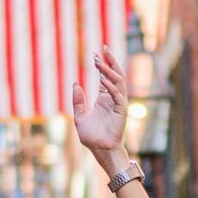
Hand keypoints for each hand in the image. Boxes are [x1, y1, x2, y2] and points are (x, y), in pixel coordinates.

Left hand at [71, 46, 128, 163]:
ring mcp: (119, 103)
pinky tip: (102, 78)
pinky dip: (111, 86)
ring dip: (109, 70)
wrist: (100, 150)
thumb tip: (75, 84)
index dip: (103, 65)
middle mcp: (113, 99)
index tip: (96, 53)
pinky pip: (117, 95)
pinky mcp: (121, 110)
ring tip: (98, 61)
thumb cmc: (91, 137)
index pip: (106, 77)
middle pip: (115, 74)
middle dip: (110, 60)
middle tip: (103, 47)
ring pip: (118, 81)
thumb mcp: (79, 116)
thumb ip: (78, 101)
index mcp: (104, 99)